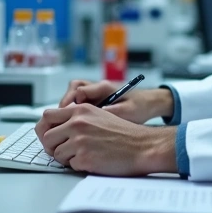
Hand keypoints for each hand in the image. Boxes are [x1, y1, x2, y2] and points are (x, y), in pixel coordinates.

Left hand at [35, 104, 177, 175]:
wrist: (142, 146)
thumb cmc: (124, 133)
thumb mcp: (99, 115)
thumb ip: (78, 117)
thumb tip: (57, 127)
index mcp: (80, 110)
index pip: (47, 116)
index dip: (46, 128)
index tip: (51, 136)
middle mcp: (77, 123)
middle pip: (47, 137)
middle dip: (53, 146)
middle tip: (64, 150)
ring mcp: (79, 140)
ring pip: (56, 153)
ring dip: (66, 157)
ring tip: (84, 155)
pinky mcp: (84, 157)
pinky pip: (69, 165)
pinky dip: (78, 166)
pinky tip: (92, 161)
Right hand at [58, 80, 173, 124]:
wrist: (149, 103)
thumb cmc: (141, 106)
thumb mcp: (129, 111)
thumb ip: (113, 111)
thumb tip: (97, 114)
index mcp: (104, 87)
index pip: (80, 89)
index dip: (70, 102)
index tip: (67, 115)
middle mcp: (98, 87)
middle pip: (74, 88)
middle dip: (65, 103)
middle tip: (62, 119)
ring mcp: (96, 94)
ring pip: (75, 95)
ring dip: (69, 107)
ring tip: (67, 123)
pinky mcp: (96, 101)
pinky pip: (80, 103)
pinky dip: (75, 112)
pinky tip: (76, 125)